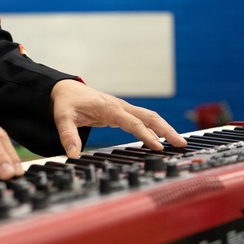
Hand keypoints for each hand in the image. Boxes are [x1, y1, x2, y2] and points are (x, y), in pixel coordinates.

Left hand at [49, 79, 186, 156]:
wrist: (65, 89)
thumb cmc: (66, 102)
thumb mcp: (62, 118)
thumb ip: (68, 135)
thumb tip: (73, 153)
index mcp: (109, 107)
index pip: (132, 122)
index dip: (146, 135)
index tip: (159, 147)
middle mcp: (119, 106)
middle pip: (149, 116)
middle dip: (166, 129)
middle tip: (182, 144)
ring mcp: (122, 108)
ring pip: (149, 116)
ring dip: (164, 128)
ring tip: (179, 142)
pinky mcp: (121, 112)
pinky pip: (142, 119)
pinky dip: (155, 127)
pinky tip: (161, 138)